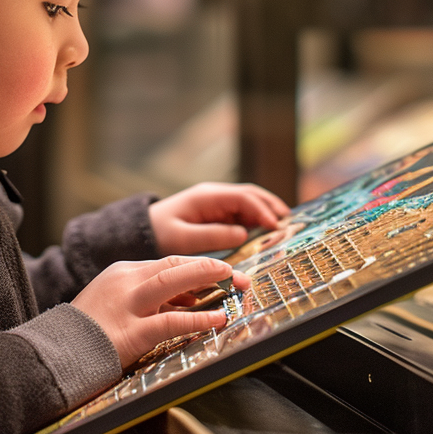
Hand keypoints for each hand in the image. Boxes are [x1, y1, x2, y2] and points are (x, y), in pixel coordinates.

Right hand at [72, 256, 250, 367]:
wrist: (53, 353)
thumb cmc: (87, 334)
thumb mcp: (117, 304)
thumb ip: (150, 299)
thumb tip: (191, 299)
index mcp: (122, 272)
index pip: (167, 262)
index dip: (198, 267)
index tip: (222, 274)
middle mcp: (125, 282)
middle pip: (173, 265)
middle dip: (210, 268)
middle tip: (237, 275)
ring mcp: (127, 305)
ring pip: (171, 281)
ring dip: (206, 278)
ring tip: (232, 283)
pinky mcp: (129, 333)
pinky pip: (169, 321)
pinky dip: (197, 318)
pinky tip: (216, 320)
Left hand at [149, 182, 289, 256]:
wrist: (141, 231)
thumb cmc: (159, 233)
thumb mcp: (183, 239)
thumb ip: (213, 236)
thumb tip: (243, 235)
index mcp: (207, 197)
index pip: (242, 197)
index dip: (262, 209)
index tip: (276, 225)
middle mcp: (214, 196)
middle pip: (250, 195)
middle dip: (271, 206)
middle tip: (290, 222)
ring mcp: (216, 203)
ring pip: (249, 202)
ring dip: (267, 212)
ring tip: (285, 226)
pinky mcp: (216, 213)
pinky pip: (241, 213)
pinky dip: (257, 219)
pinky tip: (268, 231)